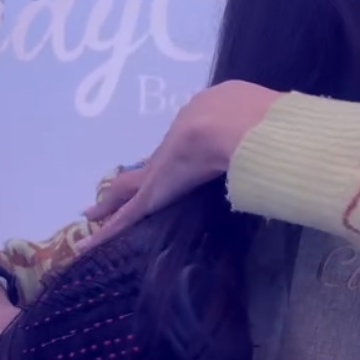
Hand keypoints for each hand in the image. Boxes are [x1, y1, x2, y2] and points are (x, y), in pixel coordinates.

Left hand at [81, 80, 282, 248]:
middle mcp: (170, 149)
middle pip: (146, 168)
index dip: (175, 158)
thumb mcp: (253, 113)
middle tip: (113, 189)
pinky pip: (123, 218)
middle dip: (131, 179)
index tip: (173, 164)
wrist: (229, 124)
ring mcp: (157, 173)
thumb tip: (273, 128)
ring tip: (91, 212)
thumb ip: (256, 123)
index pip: (180, 149)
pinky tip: (86, 246)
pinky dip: (106, 232)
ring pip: (126, 190)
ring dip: (110, 202)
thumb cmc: (248, 117)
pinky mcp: (151, 196)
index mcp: (196, 127)